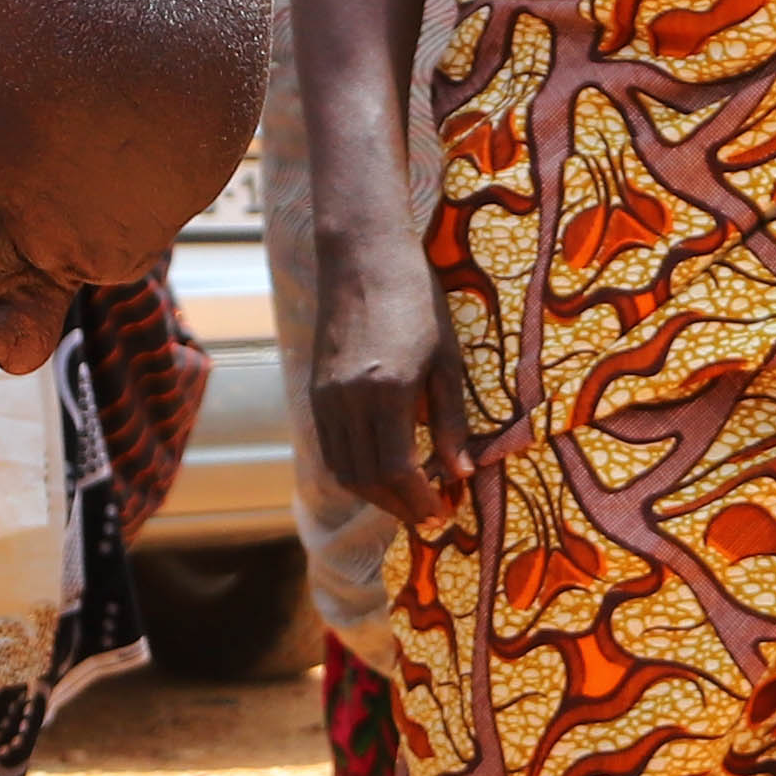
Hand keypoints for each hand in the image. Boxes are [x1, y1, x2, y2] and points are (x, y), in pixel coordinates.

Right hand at [303, 220, 459, 534]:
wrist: (363, 258)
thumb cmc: (417, 302)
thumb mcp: (448, 361)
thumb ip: (451, 421)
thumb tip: (461, 474)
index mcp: (388, 391)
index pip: (397, 470)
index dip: (420, 500)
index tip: (443, 513)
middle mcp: (349, 400)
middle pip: (367, 479)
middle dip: (399, 507)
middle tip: (429, 516)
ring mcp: (326, 397)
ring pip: (343, 469)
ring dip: (375, 495)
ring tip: (408, 500)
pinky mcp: (315, 391)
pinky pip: (330, 448)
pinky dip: (355, 472)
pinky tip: (381, 472)